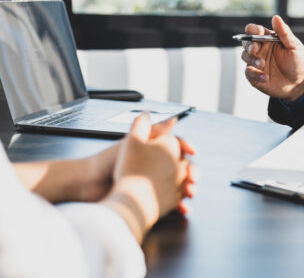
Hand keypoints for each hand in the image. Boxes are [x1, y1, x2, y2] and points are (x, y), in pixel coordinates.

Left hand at [102, 115, 195, 242]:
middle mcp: (154, 166)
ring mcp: (153, 183)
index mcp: (152, 150)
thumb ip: (153, 130)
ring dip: (188, 189)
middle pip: (181, 167)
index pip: (176, 146)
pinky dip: (179, 205)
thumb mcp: (133, 142)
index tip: (193, 151)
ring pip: (179, 185)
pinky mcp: (150, 200)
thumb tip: (174, 119)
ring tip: (190, 193)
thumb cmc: (107, 161)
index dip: (186, 148)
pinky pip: (170, 203)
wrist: (89, 185)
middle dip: (191, 172)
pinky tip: (183, 208)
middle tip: (193, 178)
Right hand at [242, 15, 303, 101]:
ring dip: (252, 59)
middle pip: (246, 42)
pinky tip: (265, 77)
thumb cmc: (296, 63)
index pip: (253, 30)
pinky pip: (248, 72)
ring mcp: (255, 62)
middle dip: (249, 44)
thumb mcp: (294, 47)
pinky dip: (255, 74)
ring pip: (245, 56)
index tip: (258, 32)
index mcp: (267, 39)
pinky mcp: (254, 75)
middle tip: (255, 50)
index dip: (253, 29)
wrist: (297, 84)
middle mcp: (260, 49)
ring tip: (262, 65)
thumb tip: (276, 17)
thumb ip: (284, 33)